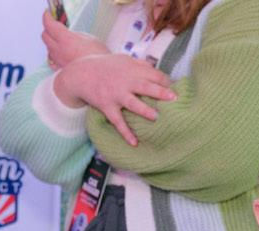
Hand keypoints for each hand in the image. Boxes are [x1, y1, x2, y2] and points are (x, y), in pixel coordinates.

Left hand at [40, 10, 106, 69]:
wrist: (99, 78)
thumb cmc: (99, 59)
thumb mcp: (90, 39)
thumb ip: (76, 35)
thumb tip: (69, 35)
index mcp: (66, 39)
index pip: (49, 25)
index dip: (47, 17)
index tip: (48, 14)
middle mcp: (59, 50)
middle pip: (45, 36)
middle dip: (48, 29)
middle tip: (54, 26)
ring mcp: (58, 62)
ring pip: (48, 48)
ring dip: (51, 42)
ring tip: (59, 40)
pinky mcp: (60, 71)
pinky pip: (51, 60)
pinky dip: (53, 55)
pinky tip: (59, 54)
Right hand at [53, 54, 175, 146]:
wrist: (82, 73)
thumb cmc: (107, 67)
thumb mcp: (124, 60)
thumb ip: (141, 66)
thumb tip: (159, 73)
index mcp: (132, 70)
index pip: (153, 74)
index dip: (165, 81)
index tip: (176, 89)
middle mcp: (125, 82)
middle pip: (145, 86)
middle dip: (160, 92)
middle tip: (174, 99)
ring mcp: (116, 95)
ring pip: (132, 104)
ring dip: (144, 110)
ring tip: (156, 117)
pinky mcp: (107, 107)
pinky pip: (117, 121)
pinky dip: (125, 133)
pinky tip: (134, 143)